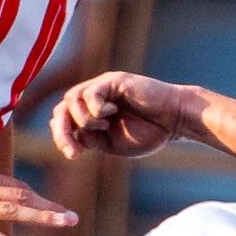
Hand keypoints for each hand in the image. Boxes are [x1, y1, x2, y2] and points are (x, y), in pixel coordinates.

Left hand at [51, 70, 203, 159]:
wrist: (174, 121)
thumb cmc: (148, 133)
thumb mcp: (112, 144)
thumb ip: (90, 139)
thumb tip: (72, 134)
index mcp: (91, 113)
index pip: (63, 120)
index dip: (61, 137)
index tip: (74, 155)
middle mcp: (93, 97)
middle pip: (61, 108)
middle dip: (63, 131)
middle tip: (74, 151)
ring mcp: (103, 87)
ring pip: (71, 98)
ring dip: (83, 119)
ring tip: (103, 126)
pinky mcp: (114, 81)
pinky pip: (91, 92)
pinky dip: (97, 108)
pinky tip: (113, 112)